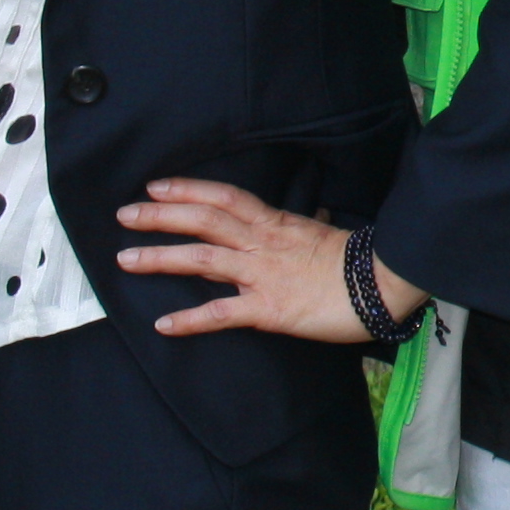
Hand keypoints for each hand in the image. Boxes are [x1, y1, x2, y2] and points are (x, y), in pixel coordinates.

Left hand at [115, 180, 423, 341]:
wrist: (384, 284)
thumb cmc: (359, 261)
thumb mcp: (323, 234)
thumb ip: (299, 230)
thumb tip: (298, 221)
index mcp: (277, 224)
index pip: (225, 197)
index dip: (188, 190)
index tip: (155, 186)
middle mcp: (263, 244)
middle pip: (205, 220)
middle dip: (161, 216)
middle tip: (125, 215)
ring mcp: (263, 275)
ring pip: (203, 258)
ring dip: (161, 257)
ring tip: (126, 260)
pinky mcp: (269, 309)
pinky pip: (222, 313)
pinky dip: (190, 319)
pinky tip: (163, 324)